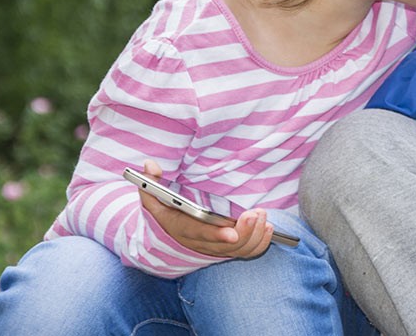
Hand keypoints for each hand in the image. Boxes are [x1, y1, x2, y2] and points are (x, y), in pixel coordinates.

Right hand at [137, 160, 273, 258]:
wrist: (169, 233)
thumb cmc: (165, 210)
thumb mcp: (152, 196)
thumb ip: (150, 181)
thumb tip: (148, 164)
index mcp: (182, 229)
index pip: (199, 234)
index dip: (215, 235)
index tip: (232, 233)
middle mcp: (200, 242)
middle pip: (225, 245)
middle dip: (244, 232)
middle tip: (255, 214)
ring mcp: (216, 247)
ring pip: (239, 250)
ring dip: (254, 234)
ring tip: (261, 215)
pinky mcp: (229, 248)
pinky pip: (247, 252)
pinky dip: (260, 243)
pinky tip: (267, 227)